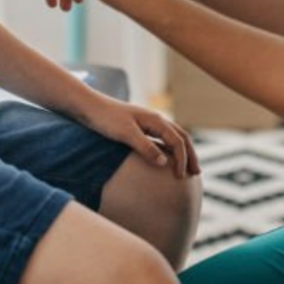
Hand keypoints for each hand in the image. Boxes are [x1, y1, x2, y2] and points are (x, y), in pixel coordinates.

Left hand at [79, 95, 199, 178]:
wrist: (87, 106)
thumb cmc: (105, 118)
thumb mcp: (125, 134)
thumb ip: (145, 147)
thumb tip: (164, 162)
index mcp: (155, 120)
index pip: (177, 141)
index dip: (183, 159)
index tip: (180, 177)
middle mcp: (154, 119)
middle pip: (180, 137)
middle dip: (190, 154)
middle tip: (197, 173)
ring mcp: (146, 122)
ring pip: (171, 137)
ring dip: (181, 151)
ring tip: (185, 167)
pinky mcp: (137, 127)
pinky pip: (159, 139)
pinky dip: (168, 149)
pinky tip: (164, 159)